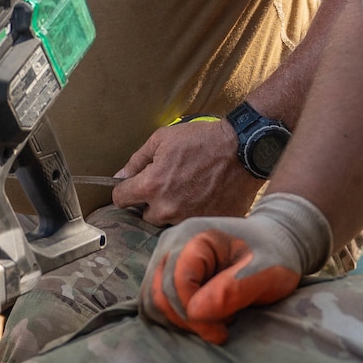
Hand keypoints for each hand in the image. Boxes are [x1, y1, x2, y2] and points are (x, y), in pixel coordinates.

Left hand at [111, 119, 261, 226]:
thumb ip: (137, 160)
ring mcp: (189, 219)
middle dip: (151, 202)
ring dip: (173, 210)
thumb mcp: (163, 139)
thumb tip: (120, 176)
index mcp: (152, 186)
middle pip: (145, 215)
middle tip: (167, 186)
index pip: (120, 199)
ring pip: (169, 222)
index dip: (124, 190)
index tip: (132, 187)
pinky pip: (192, 224)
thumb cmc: (203, 140)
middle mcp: (167, 208)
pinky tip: (202, 198)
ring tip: (187, 191)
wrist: (242, 149)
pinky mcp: (208, 223)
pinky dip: (194, 214)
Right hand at [141, 193, 332, 343]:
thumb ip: (233, 290)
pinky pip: (155, 302)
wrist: (274, 241)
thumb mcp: (267, 272)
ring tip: (213, 321)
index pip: (177, 284)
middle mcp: (171, 242)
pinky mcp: (165, 271)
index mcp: (195, 236)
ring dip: (179, 320)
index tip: (223, 332)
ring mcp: (165, 256)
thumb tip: (195, 311)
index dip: (196, 315)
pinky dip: (174, 317)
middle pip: (159, 294)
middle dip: (188, 320)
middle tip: (221, 330)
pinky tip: (202, 318)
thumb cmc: (274, 255)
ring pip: (152, 301)